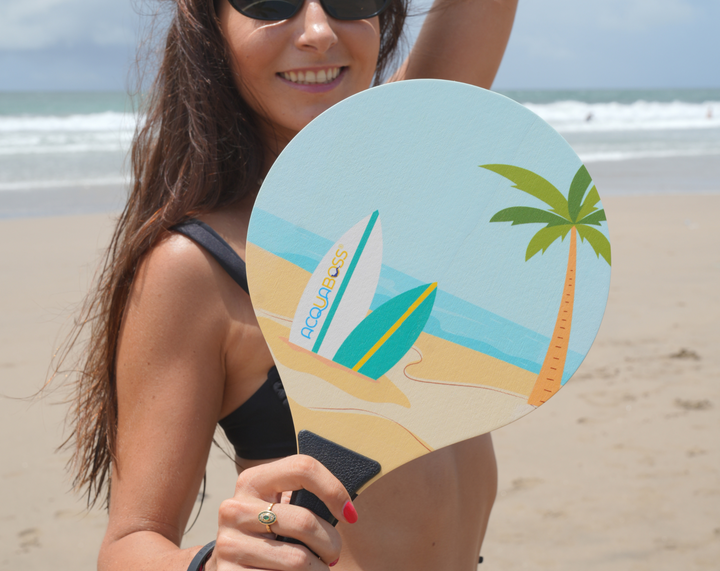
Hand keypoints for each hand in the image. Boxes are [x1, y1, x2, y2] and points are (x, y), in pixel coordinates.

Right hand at [206, 455, 356, 569]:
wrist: (229, 567)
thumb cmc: (268, 534)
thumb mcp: (278, 508)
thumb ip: (301, 499)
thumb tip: (346, 509)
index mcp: (252, 481)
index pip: (303, 468)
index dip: (333, 490)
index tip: (349, 514)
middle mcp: (235, 508)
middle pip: (305, 521)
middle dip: (331, 543)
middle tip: (333, 553)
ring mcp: (228, 543)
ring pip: (299, 559)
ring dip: (319, 570)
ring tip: (318, 569)